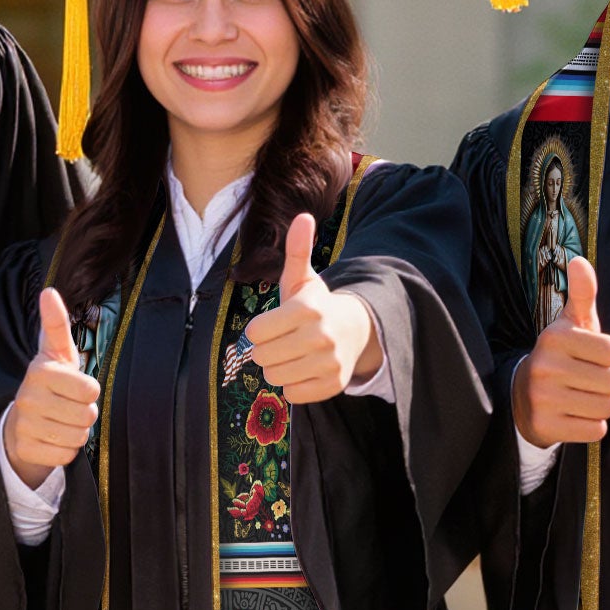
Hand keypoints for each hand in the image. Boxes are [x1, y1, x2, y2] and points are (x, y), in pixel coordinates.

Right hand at [2, 287, 100, 487]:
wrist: (21, 423)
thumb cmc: (50, 383)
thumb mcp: (56, 353)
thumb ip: (56, 324)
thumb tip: (49, 291)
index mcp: (39, 371)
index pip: (90, 389)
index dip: (89, 391)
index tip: (75, 386)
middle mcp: (28, 397)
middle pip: (87, 415)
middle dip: (85, 414)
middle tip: (68, 407)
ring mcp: (24, 425)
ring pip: (78, 437)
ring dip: (76, 432)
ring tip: (60, 422)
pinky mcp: (25, 449)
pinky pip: (66, 455)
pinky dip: (66, 450)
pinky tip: (52, 439)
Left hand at [245, 213, 379, 402]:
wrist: (355, 330)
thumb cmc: (316, 304)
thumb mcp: (303, 278)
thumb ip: (297, 250)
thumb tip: (303, 216)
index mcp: (308, 309)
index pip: (255, 333)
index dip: (258, 330)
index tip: (272, 325)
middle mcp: (321, 337)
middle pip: (262, 357)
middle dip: (265, 350)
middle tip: (281, 341)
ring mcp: (329, 363)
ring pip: (274, 377)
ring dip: (277, 368)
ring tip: (292, 355)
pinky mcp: (333, 385)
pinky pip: (292, 394)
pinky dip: (293, 384)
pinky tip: (304, 369)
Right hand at [513, 256, 609, 444]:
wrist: (521, 396)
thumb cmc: (560, 356)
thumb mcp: (570, 324)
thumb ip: (582, 293)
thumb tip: (579, 260)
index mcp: (555, 337)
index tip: (591, 357)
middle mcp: (545, 366)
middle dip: (607, 384)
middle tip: (586, 381)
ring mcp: (543, 398)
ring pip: (607, 407)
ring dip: (601, 405)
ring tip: (581, 397)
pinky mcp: (545, 426)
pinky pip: (595, 430)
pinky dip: (591, 426)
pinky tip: (573, 415)